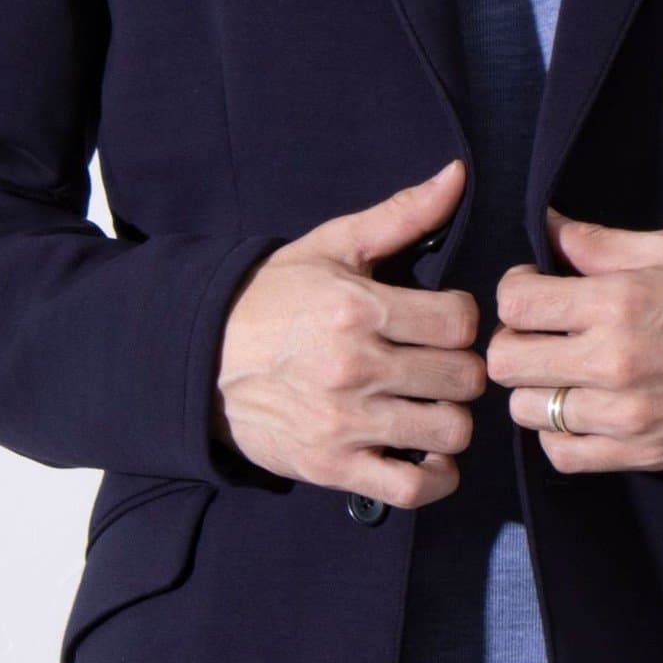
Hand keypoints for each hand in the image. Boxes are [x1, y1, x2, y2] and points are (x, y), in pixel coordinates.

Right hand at [213, 158, 483, 505]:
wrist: (199, 359)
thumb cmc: (274, 297)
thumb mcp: (332, 246)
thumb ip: (401, 214)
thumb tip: (458, 175)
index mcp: (358, 308)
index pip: (461, 320)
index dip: (463, 319)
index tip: (443, 321)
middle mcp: (355, 367)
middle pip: (463, 377)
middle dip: (460, 367)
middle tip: (439, 363)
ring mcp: (345, 423)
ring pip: (450, 430)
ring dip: (450, 417)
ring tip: (432, 402)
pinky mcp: (332, 468)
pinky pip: (412, 488)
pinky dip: (436, 477)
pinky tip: (430, 453)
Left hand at [486, 206, 662, 475]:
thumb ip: (598, 242)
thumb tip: (546, 224)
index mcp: (616, 303)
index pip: (515, 302)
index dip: (515, 290)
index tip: (533, 289)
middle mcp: (611, 361)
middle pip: (506, 360)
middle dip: (514, 340)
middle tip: (540, 333)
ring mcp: (621, 415)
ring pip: (524, 410)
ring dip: (534, 389)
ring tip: (562, 373)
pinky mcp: (635, 454)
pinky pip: (560, 454)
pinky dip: (558, 434)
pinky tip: (579, 410)